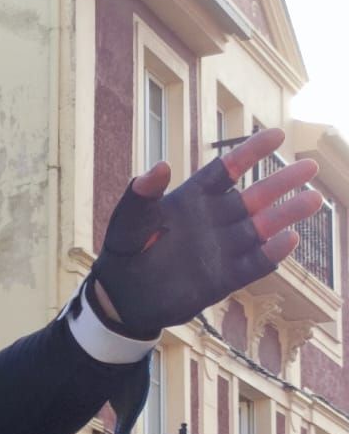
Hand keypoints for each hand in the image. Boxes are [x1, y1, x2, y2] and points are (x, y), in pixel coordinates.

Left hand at [90, 128, 321, 336]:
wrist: (122, 299)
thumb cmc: (124, 254)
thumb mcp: (126, 224)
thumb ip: (141, 197)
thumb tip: (160, 166)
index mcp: (192, 200)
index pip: (225, 171)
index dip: (250, 152)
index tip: (277, 134)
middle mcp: (213, 221)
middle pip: (254, 197)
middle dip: (281, 182)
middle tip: (310, 166)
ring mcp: (221, 249)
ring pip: (260, 229)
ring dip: (286, 215)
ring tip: (313, 200)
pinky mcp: (223, 278)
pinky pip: (252, 264)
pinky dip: (269, 254)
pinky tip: (288, 240)